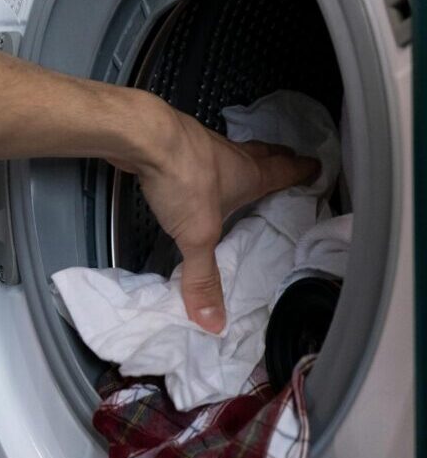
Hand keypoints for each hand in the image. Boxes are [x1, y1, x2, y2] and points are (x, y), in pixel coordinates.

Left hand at [117, 95, 318, 332]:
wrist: (142, 136)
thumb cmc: (182, 179)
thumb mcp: (197, 236)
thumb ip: (204, 278)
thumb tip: (214, 321)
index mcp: (249, 174)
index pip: (286, 171)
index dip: (303, 171)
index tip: (317, 168)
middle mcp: (231, 155)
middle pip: (263, 154)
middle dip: (278, 159)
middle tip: (287, 160)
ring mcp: (201, 144)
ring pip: (230, 151)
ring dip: (239, 158)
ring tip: (241, 169)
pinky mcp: (173, 141)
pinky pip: (195, 150)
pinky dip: (201, 159)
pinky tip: (191, 169)